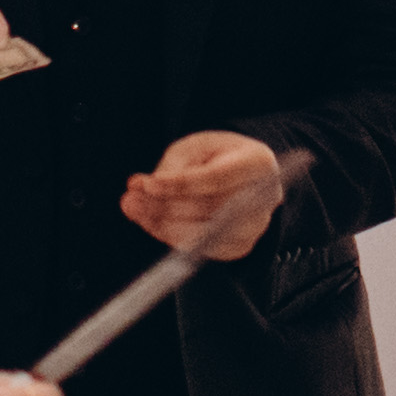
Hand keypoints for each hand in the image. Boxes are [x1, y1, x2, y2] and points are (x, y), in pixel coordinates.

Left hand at [123, 132, 292, 259]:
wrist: (242, 175)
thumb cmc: (219, 156)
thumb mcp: (196, 147)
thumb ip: (175, 166)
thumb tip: (148, 187)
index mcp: (258, 163)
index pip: (215, 179)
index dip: (179, 184)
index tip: (147, 183)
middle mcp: (263, 198)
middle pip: (207, 209)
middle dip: (163, 206)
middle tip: (131, 199)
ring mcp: (254, 227)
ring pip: (202, 233)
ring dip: (161, 224)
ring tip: (134, 209)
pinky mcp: (240, 247)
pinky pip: (201, 249)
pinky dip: (171, 237)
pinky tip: (151, 222)